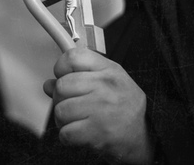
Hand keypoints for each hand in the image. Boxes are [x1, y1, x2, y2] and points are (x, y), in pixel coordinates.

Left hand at [43, 47, 152, 163]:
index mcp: (108, 70)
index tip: (62, 76)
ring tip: (77, 120)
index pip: (73, 57)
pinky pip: (65, 132)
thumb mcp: (107, 82)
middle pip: (61, 85)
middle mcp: (105, 86)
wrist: (144, 135)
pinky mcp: (97, 132)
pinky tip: (79, 132)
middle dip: (60, 98)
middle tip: (71, 104)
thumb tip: (49, 84)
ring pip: (60, 110)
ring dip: (63, 120)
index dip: (61, 67)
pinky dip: (68, 136)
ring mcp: (101, 109)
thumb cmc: (124, 107)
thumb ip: (78, 77)